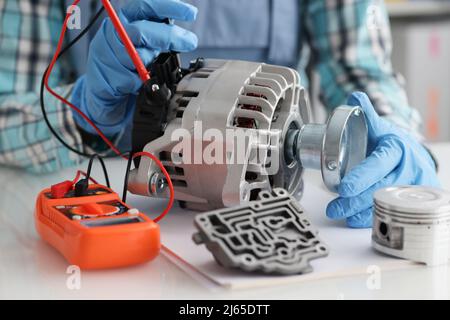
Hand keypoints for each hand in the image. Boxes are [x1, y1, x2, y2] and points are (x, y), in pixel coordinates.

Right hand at [71, 0, 197, 135]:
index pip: (145, 6)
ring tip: (157, 68)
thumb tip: (184, 35)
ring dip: (152, 63)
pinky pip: (130, 80)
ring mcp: (106, 56)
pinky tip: (143, 83)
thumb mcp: (144, 43)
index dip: (169, 7)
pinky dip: (142, 83)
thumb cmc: (127, 64)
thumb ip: (158, 34)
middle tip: (191, 42)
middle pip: (141, 30)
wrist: (103, 90)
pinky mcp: (105, 78)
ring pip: (136, 57)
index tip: (191, 13)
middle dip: (169, 36)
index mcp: (125, 20)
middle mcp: (114, 34)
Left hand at [326, 92, 439, 227]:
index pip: (379, 164)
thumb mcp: (382, 128)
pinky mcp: (411, 204)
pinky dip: (371, 219)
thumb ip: (367, 115)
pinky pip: (391, 213)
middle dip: (355, 201)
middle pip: (380, 189)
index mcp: (397, 149)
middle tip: (334, 207)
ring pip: (384, 204)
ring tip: (339, 214)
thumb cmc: (393, 144)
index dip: (362, 177)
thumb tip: (354, 97)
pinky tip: (354, 220)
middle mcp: (407, 170)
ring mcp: (411, 189)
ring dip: (360, 212)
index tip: (345, 188)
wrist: (416, 158)